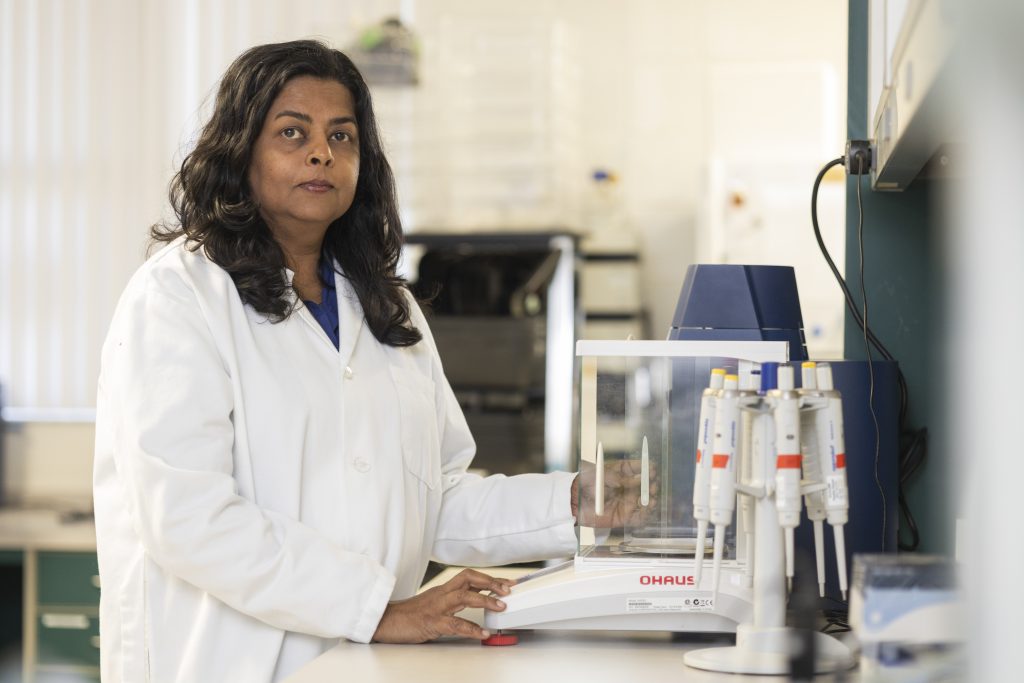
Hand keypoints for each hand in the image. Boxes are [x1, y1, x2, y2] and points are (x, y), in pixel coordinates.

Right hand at [372, 568, 513, 642]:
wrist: (385, 621)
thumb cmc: (409, 615)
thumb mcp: (433, 603)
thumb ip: (451, 602)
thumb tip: (474, 602)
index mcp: (443, 590)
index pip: (469, 577)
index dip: (489, 578)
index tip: (506, 582)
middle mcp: (442, 594)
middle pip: (469, 579)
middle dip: (491, 582)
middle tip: (508, 589)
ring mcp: (437, 607)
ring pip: (464, 597)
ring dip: (485, 600)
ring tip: (501, 606)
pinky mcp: (432, 622)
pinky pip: (455, 624)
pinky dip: (471, 628)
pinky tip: (482, 633)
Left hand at [571, 458, 657, 528]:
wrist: (573, 500)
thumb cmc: (585, 483)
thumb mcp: (602, 475)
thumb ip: (619, 479)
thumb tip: (636, 481)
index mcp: (620, 472)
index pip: (637, 468)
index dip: (646, 468)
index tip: (652, 468)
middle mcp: (626, 487)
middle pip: (645, 485)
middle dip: (651, 484)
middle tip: (652, 484)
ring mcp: (626, 502)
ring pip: (645, 501)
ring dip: (652, 499)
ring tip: (652, 498)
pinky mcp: (624, 517)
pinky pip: (639, 518)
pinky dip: (646, 515)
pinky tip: (648, 510)